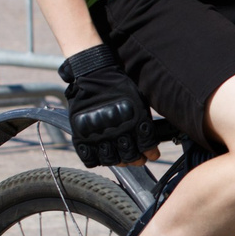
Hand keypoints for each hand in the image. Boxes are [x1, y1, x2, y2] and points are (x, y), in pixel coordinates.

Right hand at [59, 45, 153, 167]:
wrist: (94, 73)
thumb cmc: (118, 84)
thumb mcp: (138, 100)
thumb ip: (143, 120)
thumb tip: (149, 135)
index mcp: (134, 123)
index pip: (146, 146)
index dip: (150, 153)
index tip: (152, 155)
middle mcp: (117, 132)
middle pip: (130, 156)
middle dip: (136, 159)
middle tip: (137, 158)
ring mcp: (99, 136)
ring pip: (111, 161)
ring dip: (118, 161)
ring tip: (120, 158)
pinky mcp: (82, 136)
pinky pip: (89, 158)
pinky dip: (96, 160)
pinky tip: (101, 155)